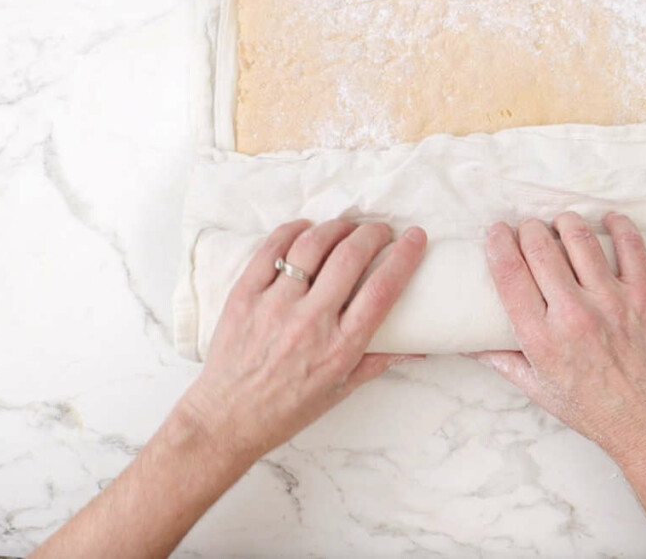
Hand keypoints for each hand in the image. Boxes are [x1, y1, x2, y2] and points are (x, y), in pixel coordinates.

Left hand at [180, 219, 426, 465]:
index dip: (403, 257)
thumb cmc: (287, 409)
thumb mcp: (341, 390)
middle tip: (380, 230)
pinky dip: (292, 231)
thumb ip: (378, 362)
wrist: (228, 418)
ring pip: (312, 245)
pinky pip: (270, 249)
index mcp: (340, 348)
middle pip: (350, 257)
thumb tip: (417, 348)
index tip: (415, 237)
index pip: (382, 290)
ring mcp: (274, 305)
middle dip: (373, 233)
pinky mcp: (244, 296)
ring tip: (346, 228)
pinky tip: (305, 229)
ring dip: (336, 227)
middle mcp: (310, 322)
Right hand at [474, 212, 645, 464]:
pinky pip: (631, 246)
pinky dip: (617, 225)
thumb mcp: (536, 388)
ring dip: (565, 222)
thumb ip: (501, 360)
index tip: (495, 231)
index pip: (509, 274)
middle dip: (528, 229)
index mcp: (542, 338)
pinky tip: (608, 221)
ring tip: (561, 224)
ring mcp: (612, 302)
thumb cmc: (590, 407)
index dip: (497, 243)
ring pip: (580, 239)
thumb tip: (467, 343)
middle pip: (540, 248)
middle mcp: (574, 316)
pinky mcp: (645, 296)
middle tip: (528, 229)